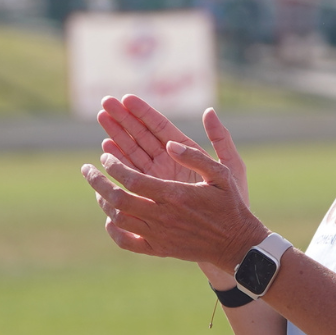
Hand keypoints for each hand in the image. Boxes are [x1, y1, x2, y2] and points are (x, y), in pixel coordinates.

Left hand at [81, 139, 266, 268]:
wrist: (236, 244)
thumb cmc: (230, 205)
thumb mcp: (222, 174)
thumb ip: (196, 156)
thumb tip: (169, 143)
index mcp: (175, 195)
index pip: (133, 179)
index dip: (114, 166)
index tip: (105, 155)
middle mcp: (163, 216)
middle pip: (118, 199)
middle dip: (98, 182)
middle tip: (87, 170)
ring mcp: (159, 235)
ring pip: (119, 219)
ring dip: (104, 202)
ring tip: (98, 189)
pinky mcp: (159, 250)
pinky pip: (127, 242)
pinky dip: (113, 230)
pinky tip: (109, 218)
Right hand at [97, 96, 248, 203]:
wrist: (227, 236)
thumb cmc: (233, 201)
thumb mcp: (231, 168)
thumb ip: (221, 140)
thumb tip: (209, 112)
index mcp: (187, 152)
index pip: (161, 127)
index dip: (143, 112)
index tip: (126, 98)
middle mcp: (170, 163)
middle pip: (142, 136)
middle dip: (124, 119)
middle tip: (105, 102)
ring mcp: (159, 179)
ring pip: (133, 152)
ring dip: (117, 136)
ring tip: (102, 118)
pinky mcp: (152, 195)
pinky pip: (132, 176)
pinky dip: (120, 162)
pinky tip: (107, 149)